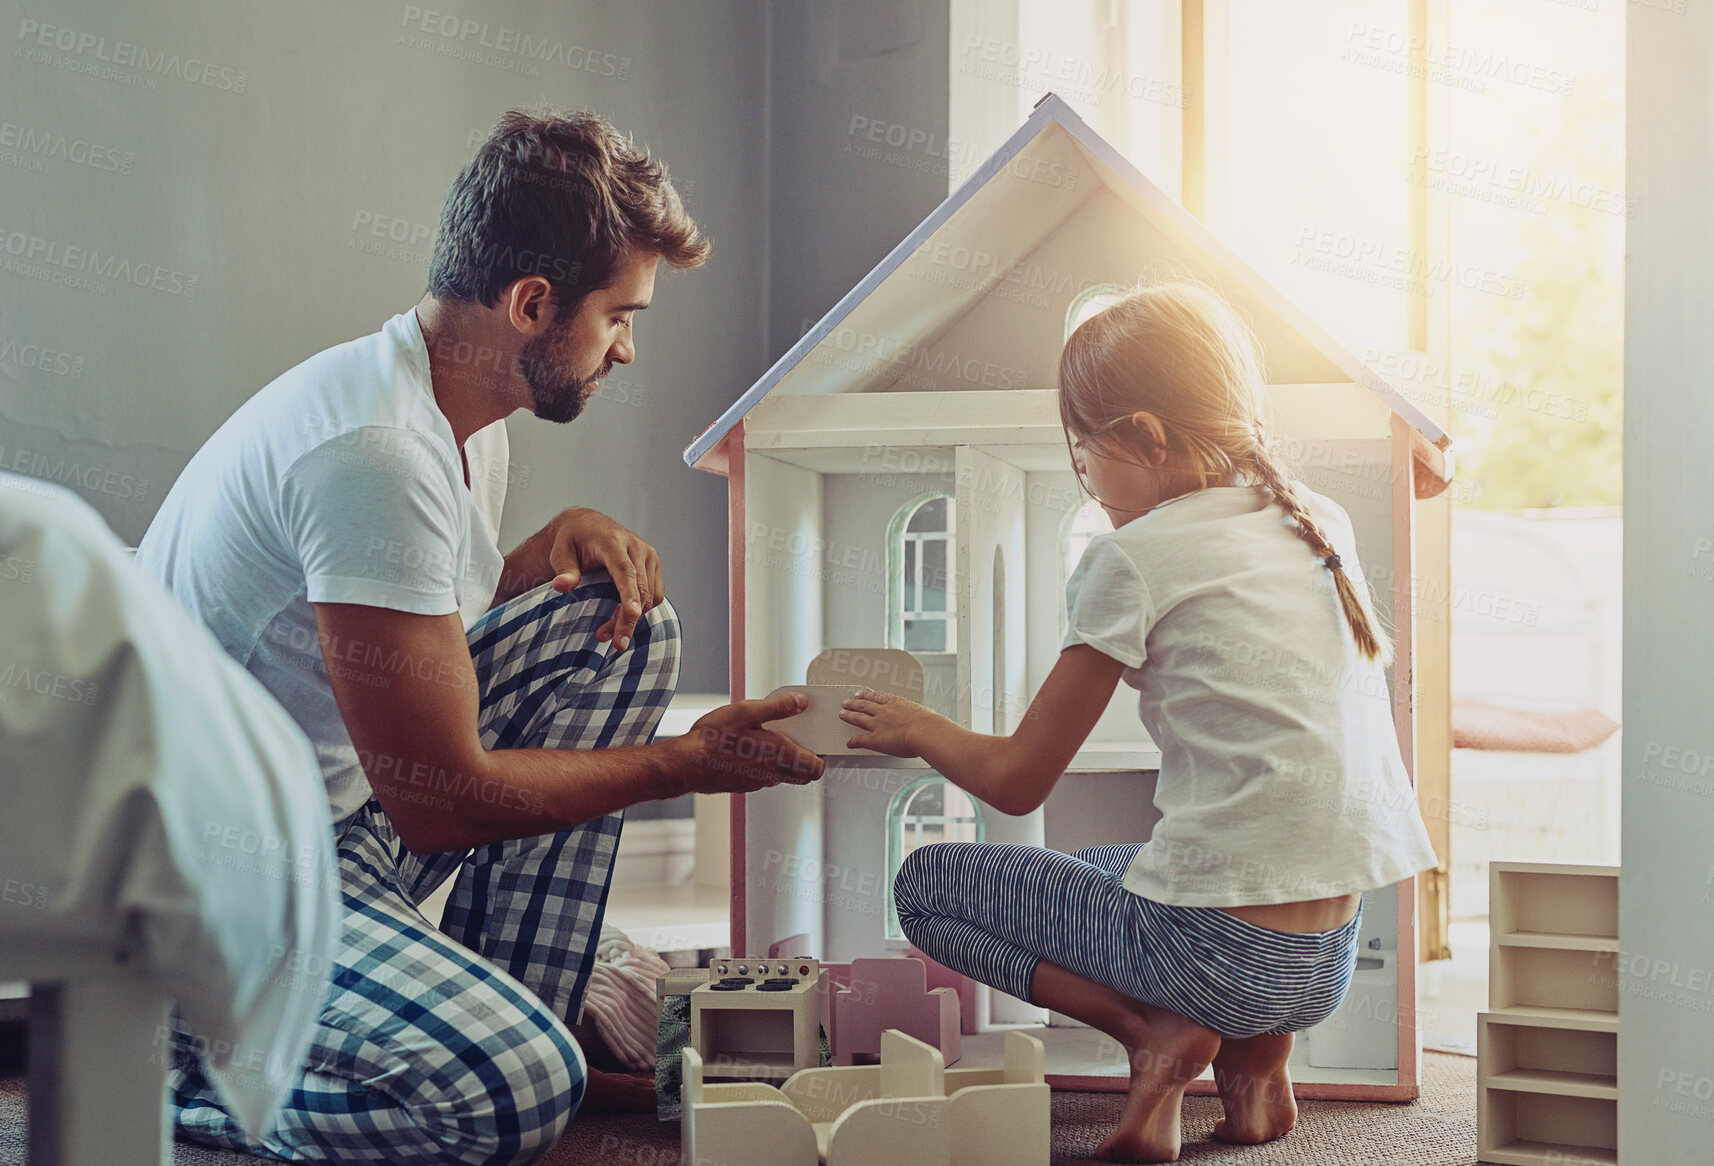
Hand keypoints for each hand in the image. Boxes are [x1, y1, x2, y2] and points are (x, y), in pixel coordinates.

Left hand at [547, 508, 663, 650]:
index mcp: (613, 542)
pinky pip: (655, 594)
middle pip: (640, 589)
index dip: (629, 594)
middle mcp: (636, 547)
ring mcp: (648, 556)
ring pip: (650, 596)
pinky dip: (641, 610)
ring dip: (633, 618)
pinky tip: (620, 618)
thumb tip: (561, 587)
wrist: (588, 526)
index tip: (632, 614)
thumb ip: (564, 570)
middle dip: (629, 619)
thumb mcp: (560, 553)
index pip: (625, 570)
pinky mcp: (653, 565)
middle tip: (615, 644)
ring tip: (607, 632)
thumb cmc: (572, 540)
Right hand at [672, 692, 825, 794]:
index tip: (818, 743)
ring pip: (783, 776)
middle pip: (804, 776)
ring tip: (772, 740)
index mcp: (780, 754)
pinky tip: (750, 749)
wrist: (686, 764)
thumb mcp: (746, 711)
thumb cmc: (713, 739)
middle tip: (800, 741)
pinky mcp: (744, 785)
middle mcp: (773, 773)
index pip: (816, 768)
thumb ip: (778, 707)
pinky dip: (766, 766)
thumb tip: (801, 702)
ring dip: (785, 762)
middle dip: (808, 761)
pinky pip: (764, 777)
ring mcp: (758, 782)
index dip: (822, 758)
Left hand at [838, 688, 938, 757]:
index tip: (862, 693)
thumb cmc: (929, 724)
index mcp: (896, 703)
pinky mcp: (875, 739)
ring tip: (843, 714)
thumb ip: (919, 716)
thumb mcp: (924, 713)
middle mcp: (884, 711)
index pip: (878, 697)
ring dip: (849, 715)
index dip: (868, 695)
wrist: (925, 731)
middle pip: (864, 705)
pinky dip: (853, 742)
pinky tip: (849, 743)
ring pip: (859, 718)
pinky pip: (860, 740)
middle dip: (854, 703)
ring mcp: (878, 724)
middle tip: (847, 701)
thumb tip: (925, 720)